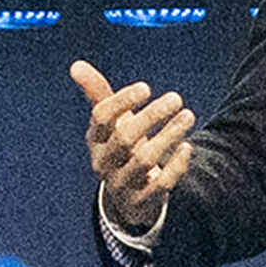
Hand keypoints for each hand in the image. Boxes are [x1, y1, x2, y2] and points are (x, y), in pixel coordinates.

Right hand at [70, 59, 195, 244]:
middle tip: (176, 98)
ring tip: (189, 116)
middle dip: (152, 116)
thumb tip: (76, 65)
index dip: (122, 101)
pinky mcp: (141, 201)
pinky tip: (188, 147)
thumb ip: (97, 94)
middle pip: (124, 138)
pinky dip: (175, 166)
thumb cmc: (121, 147)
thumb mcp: (110, 123)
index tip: (146, 87)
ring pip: (144, 160)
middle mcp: (104, 162)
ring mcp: (121, 184)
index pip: (102, 118)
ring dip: (168, 136)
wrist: (128, 195)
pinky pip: (160, 186)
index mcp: (95, 139)